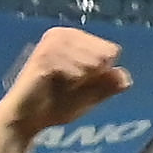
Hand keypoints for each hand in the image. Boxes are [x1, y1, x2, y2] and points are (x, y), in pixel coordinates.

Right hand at [0, 27, 131, 136]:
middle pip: (105, 55)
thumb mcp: (91, 95)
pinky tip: (55, 85)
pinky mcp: (42, 57)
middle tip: (68, 84)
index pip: (112, 50)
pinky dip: (72, 83)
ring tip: (61, 85)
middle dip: (93, 77)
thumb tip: (124, 77)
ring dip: (81, 80)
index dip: (102, 73)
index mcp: (73, 37)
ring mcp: (51, 44)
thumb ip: (109, 85)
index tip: (81, 80)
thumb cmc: (58, 104)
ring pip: (93, 62)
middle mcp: (61, 34)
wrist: (27, 118)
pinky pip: (76, 71)